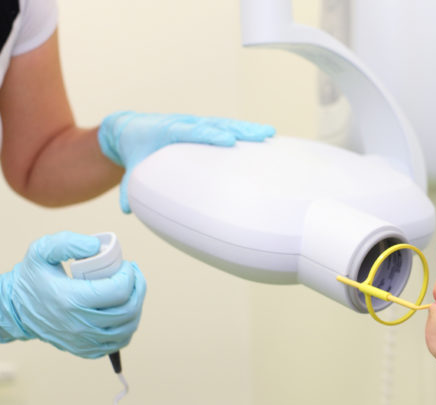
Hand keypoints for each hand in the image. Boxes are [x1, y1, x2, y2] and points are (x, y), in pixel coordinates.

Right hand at [0, 232, 146, 358]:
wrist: (16, 310)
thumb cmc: (32, 280)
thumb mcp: (42, 251)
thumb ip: (68, 243)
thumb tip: (97, 247)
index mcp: (70, 299)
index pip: (118, 290)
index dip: (130, 275)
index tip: (127, 265)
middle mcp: (80, 324)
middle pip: (128, 310)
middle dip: (138, 288)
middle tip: (134, 274)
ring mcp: (84, 340)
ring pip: (128, 327)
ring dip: (136, 305)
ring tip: (132, 290)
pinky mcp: (87, 350)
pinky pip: (120, 341)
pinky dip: (128, 325)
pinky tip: (124, 309)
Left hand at [98, 111, 275, 212]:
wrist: (130, 128)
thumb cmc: (134, 149)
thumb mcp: (131, 167)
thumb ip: (129, 188)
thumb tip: (126, 210)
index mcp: (169, 130)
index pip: (192, 131)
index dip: (210, 134)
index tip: (229, 139)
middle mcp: (186, 123)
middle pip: (216, 124)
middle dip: (239, 129)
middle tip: (261, 135)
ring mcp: (197, 124)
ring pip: (225, 123)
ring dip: (248, 128)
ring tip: (269, 132)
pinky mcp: (204, 127)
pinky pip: (226, 126)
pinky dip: (244, 130)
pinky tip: (264, 136)